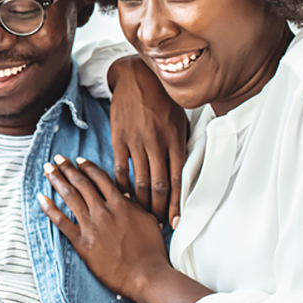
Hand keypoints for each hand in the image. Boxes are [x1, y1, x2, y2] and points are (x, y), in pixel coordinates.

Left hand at [38, 155, 171, 298]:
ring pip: (70, 196)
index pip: (100, 178)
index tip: (78, 160)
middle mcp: (103, 210)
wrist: (146, 275)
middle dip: (67, 168)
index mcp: (120, 203)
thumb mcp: (147, 220)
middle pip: (81, 183)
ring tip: (47, 170)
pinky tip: (41, 197)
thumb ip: (133, 206)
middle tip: (57, 158)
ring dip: (57, 180)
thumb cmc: (151, 251)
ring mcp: (91, 226)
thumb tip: (123, 194)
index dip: (87, 167)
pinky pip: (61, 222)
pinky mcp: (82, 243)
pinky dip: (50, 208)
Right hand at [107, 55, 187, 225]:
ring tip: (142, 215)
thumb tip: (183, 173)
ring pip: (141, 181)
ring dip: (142, 202)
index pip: (178, 180)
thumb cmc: (162, 100)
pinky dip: (122, 186)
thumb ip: (180, 146)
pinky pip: (121, 169)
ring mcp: (137, 142)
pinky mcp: (120, 139)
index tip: (174, 221)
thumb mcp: (179, 121)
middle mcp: (158, 144)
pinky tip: (123, 197)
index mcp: (175, 140)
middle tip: (157, 223)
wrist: (137, 78)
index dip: (176, 204)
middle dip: (159, 209)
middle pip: (159, 186)